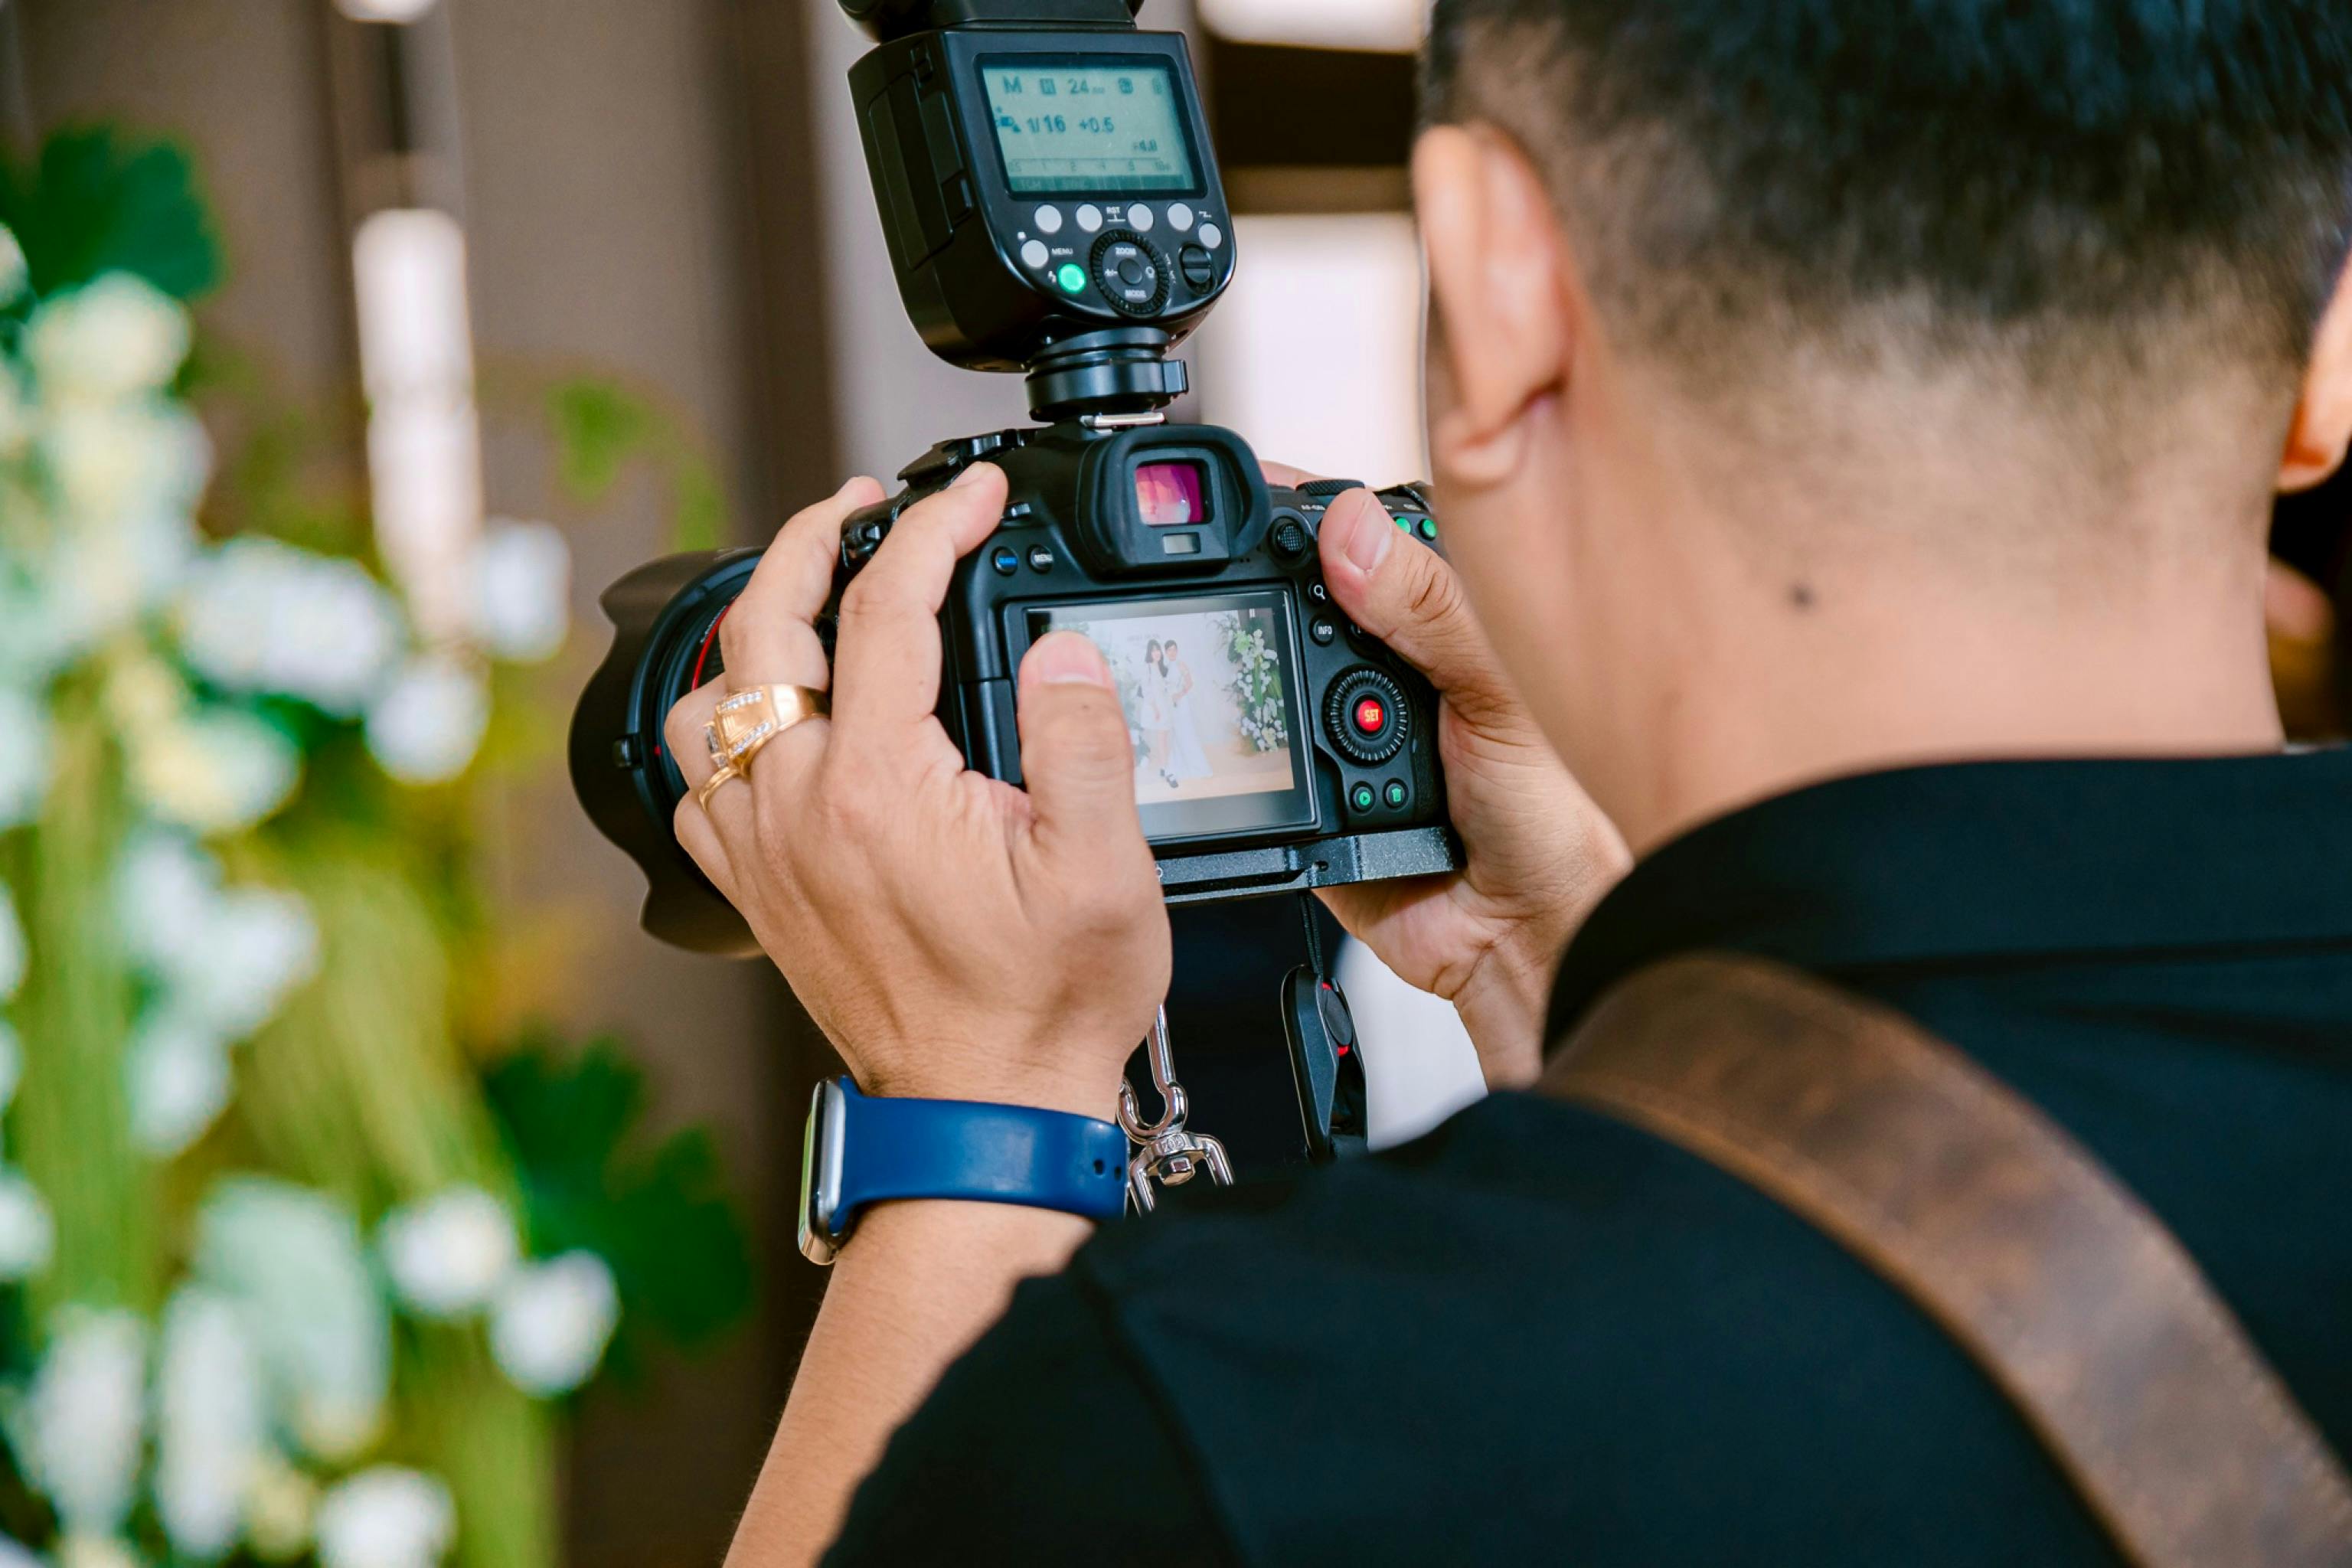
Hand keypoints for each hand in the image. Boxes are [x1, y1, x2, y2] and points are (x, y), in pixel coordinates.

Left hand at [663, 466, 1169, 1117]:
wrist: (984, 1115)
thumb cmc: (1041, 1007)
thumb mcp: (1104, 867)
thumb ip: (1083, 739)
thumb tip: (1061, 648)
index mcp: (880, 782)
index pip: (888, 604)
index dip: (935, 524)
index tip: (973, 492)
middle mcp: (798, 806)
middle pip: (767, 624)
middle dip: (815, 539)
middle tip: (865, 504)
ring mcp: (762, 850)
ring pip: (709, 698)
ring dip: (753, 631)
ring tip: (807, 601)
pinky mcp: (755, 892)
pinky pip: (698, 784)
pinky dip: (724, 730)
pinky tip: (773, 725)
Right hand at [1270, 465, 1629, 1083]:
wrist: (1526, 938)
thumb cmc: (1556, 814)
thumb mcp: (1501, 691)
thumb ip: (1432, 608)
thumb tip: (1351, 530)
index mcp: (1442, 623)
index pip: (1362, 544)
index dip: (1307, 514)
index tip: (1255, 494)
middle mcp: (1389, 671)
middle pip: (1298, 603)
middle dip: (1263, 597)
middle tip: (1246, 591)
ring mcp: (1344, 734)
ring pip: (1269, 681)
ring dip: (1262, 685)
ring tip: (1287, 691)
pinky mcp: (1308, 799)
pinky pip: (1261, 766)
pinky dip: (1260, 761)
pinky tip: (1289, 760)